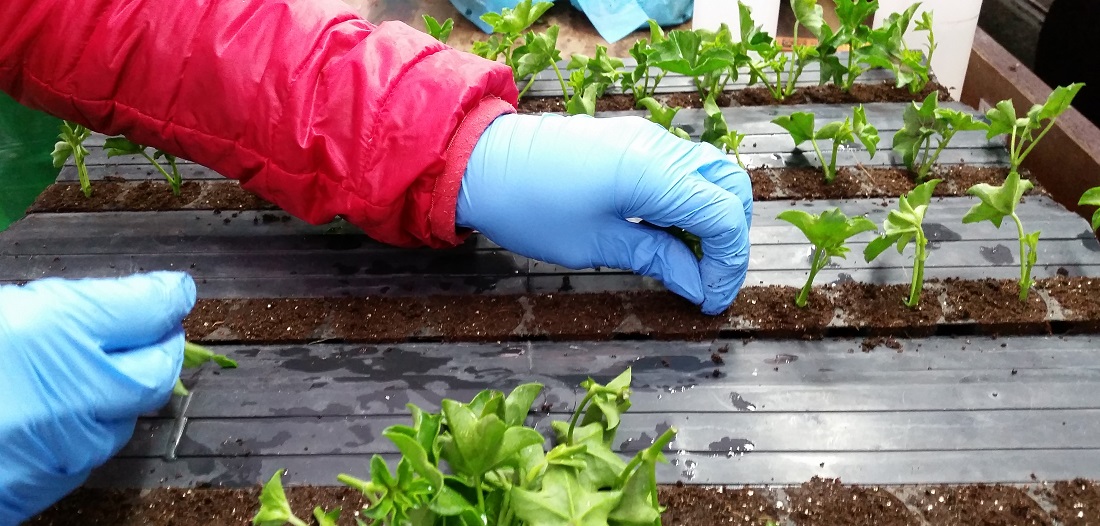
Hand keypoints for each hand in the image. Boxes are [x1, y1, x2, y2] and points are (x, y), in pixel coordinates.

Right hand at [0, 272, 195, 522]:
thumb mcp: (2, 310)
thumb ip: (51, 306)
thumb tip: (116, 304)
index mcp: (56, 330)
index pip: (150, 307)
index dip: (163, 296)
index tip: (169, 291)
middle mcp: (78, 393)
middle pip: (159, 367)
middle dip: (159, 345)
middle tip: (148, 327)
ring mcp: (67, 448)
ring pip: (126, 415)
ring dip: (122, 390)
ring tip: (88, 368)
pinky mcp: (47, 487)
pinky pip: (87, 453)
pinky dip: (84, 428)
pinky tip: (50, 412)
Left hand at [457, 113, 751, 314]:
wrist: (483, 163)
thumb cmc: (530, 206)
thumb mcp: (594, 245)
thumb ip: (655, 259)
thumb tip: (698, 285)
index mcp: (653, 173)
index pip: (722, 216)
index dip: (728, 264)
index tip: (713, 300)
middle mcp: (660, 147)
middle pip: (731, 187)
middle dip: (731, 238)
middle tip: (709, 280)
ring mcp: (649, 139)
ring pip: (712, 174)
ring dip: (714, 217)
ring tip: (691, 261)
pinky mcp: (635, 142)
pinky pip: (684, 168)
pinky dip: (692, 201)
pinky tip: (669, 235)